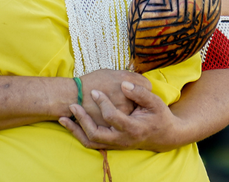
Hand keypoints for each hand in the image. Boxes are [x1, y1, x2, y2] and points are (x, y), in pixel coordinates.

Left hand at [59, 81, 183, 151]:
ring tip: (63, 117)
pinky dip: (79, 134)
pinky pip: (91, 143)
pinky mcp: (112, 145)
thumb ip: (140, 93)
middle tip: (73, 105)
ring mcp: (116, 144)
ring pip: (91, 142)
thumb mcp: (156, 103)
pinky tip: (70, 124)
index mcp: (134, 128)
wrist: (164, 136)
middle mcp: (123, 140)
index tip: (95, 91)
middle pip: (96, 135)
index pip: (113, 117)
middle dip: (82, 120)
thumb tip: (124, 84)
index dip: (102, 103)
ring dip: (76, 130)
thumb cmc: (160, 116)